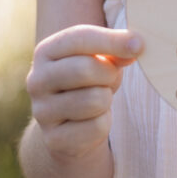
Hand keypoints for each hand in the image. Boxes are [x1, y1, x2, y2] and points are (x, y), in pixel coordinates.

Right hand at [26, 25, 143, 160]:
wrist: (71, 125)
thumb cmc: (91, 80)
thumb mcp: (102, 58)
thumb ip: (116, 49)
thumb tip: (134, 46)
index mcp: (46, 51)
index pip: (79, 38)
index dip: (112, 40)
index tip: (139, 44)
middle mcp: (37, 80)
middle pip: (85, 69)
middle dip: (110, 73)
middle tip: (111, 77)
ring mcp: (42, 112)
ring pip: (94, 100)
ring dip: (107, 99)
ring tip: (99, 98)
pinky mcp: (53, 139)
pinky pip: (96, 127)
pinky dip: (104, 122)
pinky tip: (93, 120)